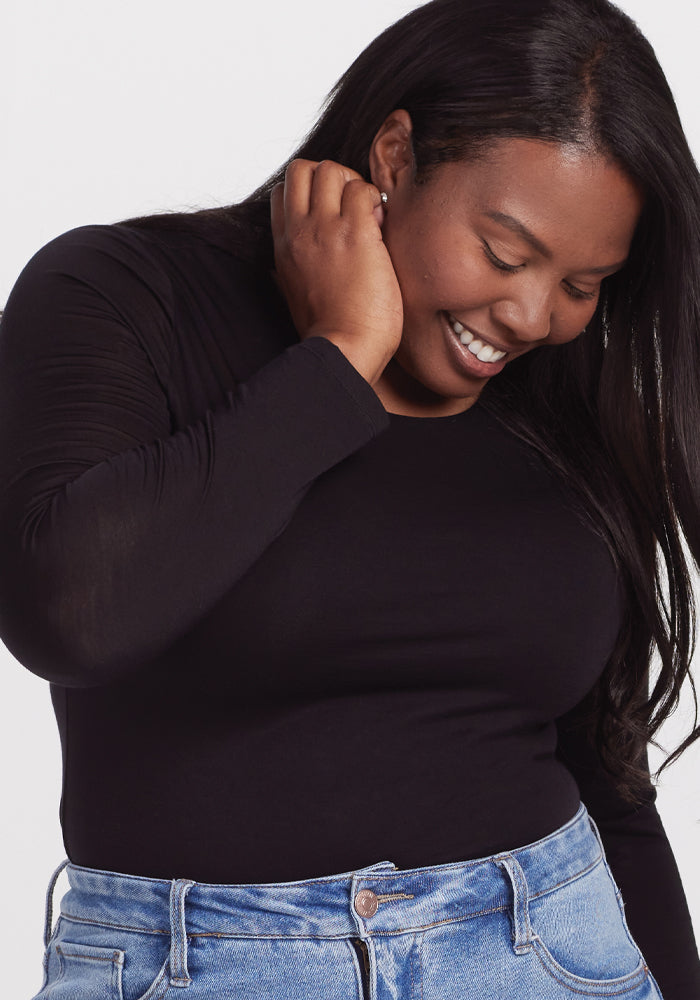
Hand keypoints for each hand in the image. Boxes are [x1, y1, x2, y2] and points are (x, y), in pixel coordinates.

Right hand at [270, 159, 403, 385]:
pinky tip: (381, 228)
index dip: (311, 192)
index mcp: (283, 246)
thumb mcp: (297, 292)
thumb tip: (317, 253)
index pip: (283, 191)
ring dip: (354, 184)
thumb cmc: (330, 333)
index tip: (332, 216)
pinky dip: (375, 199)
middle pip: (303, 168)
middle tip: (351, 208)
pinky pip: (363, 189)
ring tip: (368, 217)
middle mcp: (299, 232)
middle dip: (331, 177)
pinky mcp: (356, 235)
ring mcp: (325, 230)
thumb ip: (301, 264)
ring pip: (331, 169)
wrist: (343, 351)